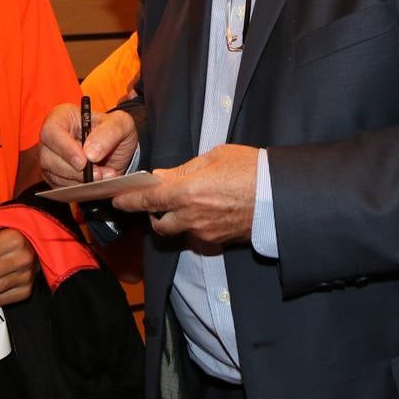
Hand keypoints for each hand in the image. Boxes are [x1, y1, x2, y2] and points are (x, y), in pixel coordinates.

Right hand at [39, 103, 138, 186]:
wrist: (119, 151)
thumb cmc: (115, 131)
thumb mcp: (121, 124)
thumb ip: (109, 133)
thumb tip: (90, 153)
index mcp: (62, 117)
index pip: (51, 131)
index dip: (64, 148)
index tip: (83, 162)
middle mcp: (52, 138)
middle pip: (48, 157)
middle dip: (75, 170)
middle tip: (99, 174)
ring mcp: (50, 158)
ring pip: (53, 175)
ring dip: (79, 181)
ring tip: (104, 177)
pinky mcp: (55, 176)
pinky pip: (59, 187)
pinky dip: (78, 189)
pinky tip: (95, 184)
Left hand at [113, 144, 258, 244]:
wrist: (281, 196)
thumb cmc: (250, 168)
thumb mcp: (214, 157)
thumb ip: (183, 170)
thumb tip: (162, 177)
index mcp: (187, 192)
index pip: (147, 200)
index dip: (129, 201)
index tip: (117, 199)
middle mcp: (192, 217)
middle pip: (158, 222)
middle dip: (153, 214)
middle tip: (158, 200)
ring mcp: (205, 232)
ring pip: (178, 230)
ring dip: (174, 220)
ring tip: (186, 204)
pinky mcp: (218, 241)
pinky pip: (197, 234)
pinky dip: (195, 224)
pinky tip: (208, 210)